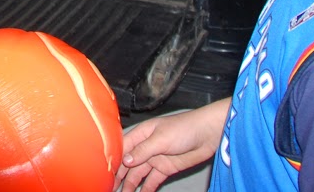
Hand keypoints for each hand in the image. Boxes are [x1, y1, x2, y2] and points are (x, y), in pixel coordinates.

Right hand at [113, 99, 227, 191]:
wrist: (207, 134)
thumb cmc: (184, 128)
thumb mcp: (160, 138)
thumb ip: (143, 151)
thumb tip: (125, 161)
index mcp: (141, 134)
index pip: (122, 148)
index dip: (114, 160)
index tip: (105, 173)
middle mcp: (145, 147)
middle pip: (128, 164)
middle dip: (120, 175)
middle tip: (111, 187)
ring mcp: (155, 158)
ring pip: (139, 174)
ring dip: (131, 184)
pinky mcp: (166, 168)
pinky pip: (153, 180)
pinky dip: (147, 188)